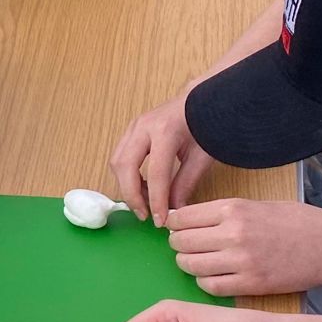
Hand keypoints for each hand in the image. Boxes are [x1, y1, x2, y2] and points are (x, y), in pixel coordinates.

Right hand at [109, 89, 214, 222]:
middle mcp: (143, 126)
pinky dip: (126, 176)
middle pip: (125, 166)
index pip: (155, 173)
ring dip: (127, 186)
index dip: (156, 201)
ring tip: (145, 202)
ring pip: (117, 162)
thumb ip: (186, 183)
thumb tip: (174, 210)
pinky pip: (119, 157)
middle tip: (145, 215)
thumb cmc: (205, 125)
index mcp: (166, 131)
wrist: (199, 100)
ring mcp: (133, 126)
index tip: (161, 221)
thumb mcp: (202, 157)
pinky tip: (142, 187)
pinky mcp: (130, 130)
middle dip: (132, 195)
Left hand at [168, 198, 321, 296]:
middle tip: (185, 246)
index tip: (176, 228)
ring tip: (196, 262)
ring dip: (187, 264)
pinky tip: (212, 277)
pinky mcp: (251, 284)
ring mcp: (241, 261)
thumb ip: (223, 212)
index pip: (181, 217)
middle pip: (181, 242)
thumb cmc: (297, 222)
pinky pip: (210, 287)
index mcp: (232, 208)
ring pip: (190, 266)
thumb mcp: (256, 204)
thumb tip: (187, 218)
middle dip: (178, 244)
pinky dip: (204, 283)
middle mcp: (232, 234)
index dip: (174, 224)